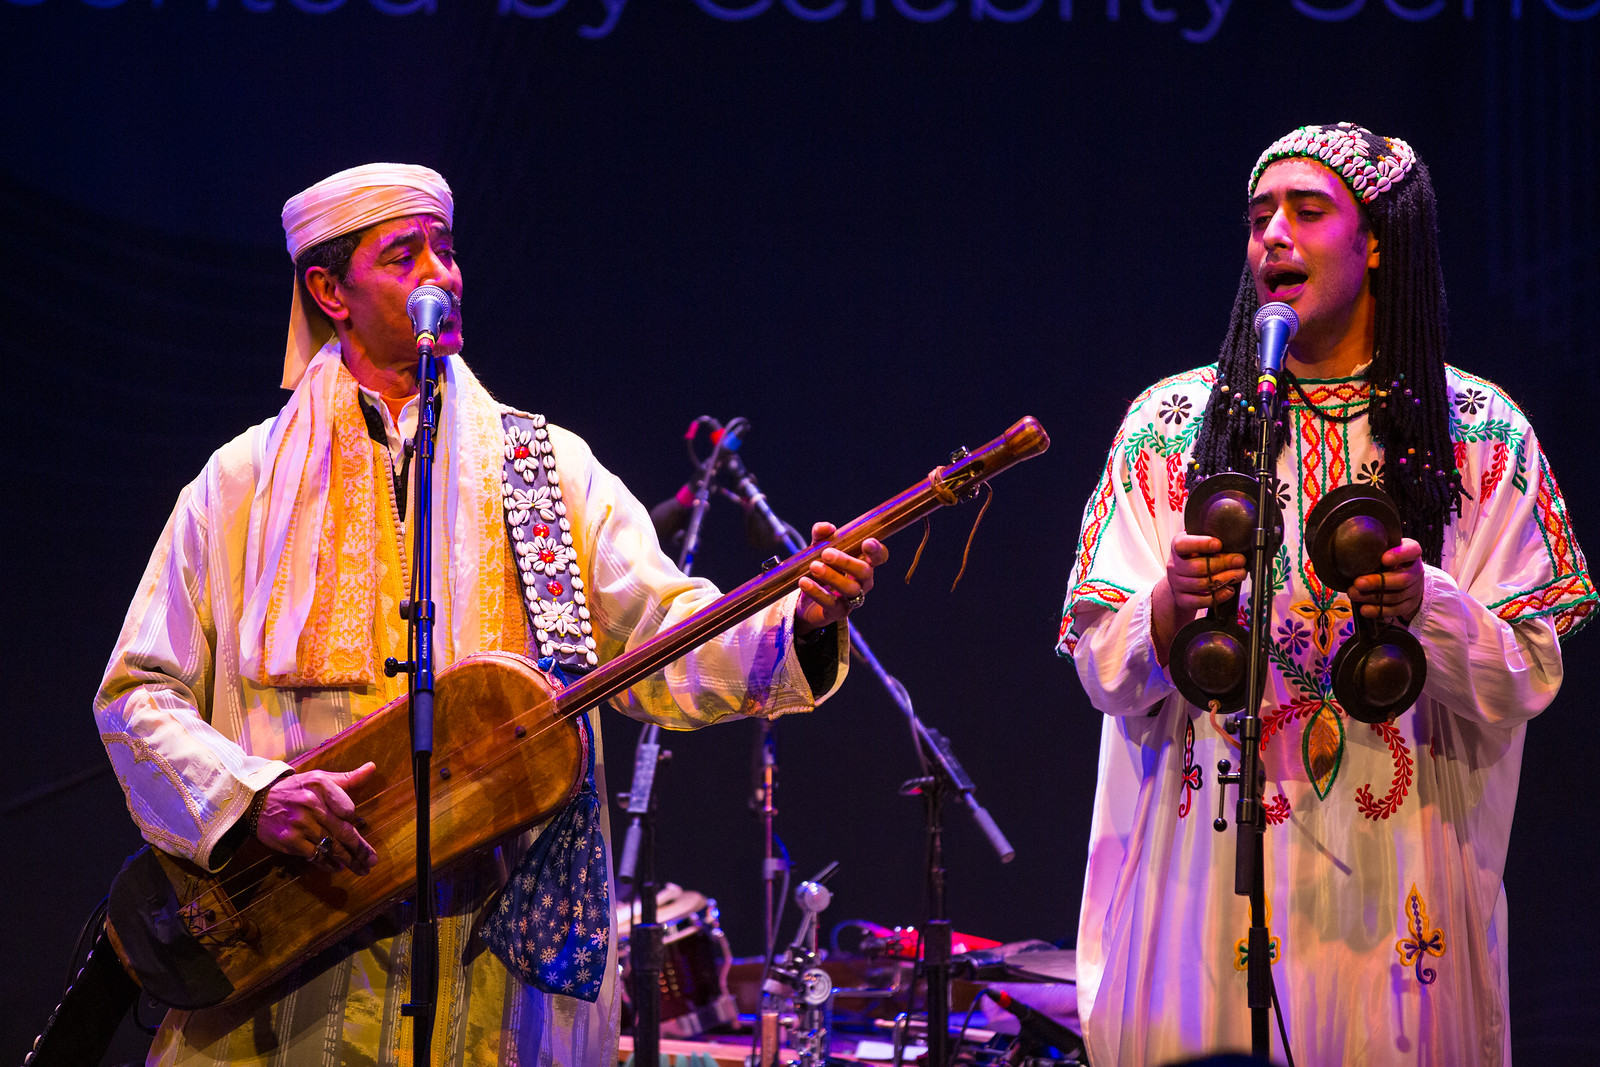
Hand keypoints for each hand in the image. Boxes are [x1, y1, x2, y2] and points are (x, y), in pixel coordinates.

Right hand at [255, 762, 378, 875]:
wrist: (257, 801)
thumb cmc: (295, 790)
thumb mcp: (319, 778)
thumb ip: (347, 778)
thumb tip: (372, 767)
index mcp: (320, 786)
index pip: (348, 809)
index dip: (354, 819)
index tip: (360, 826)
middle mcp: (311, 804)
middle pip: (343, 831)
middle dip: (360, 849)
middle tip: (372, 861)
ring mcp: (300, 824)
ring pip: (331, 846)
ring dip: (348, 860)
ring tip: (362, 869)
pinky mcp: (290, 840)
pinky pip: (315, 855)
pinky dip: (328, 863)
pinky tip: (338, 868)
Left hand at [794, 522, 888, 633]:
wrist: (807, 600)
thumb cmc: (821, 568)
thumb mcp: (819, 549)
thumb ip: (822, 536)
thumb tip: (826, 528)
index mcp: (864, 562)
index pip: (879, 556)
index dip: (877, 550)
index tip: (867, 543)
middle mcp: (863, 581)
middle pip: (865, 571)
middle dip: (846, 561)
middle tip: (826, 553)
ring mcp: (853, 598)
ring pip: (850, 588)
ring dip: (831, 576)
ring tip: (813, 566)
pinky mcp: (838, 612)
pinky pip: (832, 604)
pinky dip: (817, 592)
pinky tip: (804, 582)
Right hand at [1151, 533, 1246, 662]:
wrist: (1178, 584)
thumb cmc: (1196, 561)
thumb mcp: (1199, 547)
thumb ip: (1210, 543)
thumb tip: (1237, 538)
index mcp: (1177, 546)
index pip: (1183, 543)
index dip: (1200, 544)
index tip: (1218, 544)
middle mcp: (1173, 565)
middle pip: (1196, 568)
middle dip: (1222, 565)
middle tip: (1241, 561)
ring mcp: (1176, 584)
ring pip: (1200, 584)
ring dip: (1223, 580)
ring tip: (1240, 574)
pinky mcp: (1182, 600)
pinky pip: (1199, 600)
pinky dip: (1217, 596)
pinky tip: (1230, 591)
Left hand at [1349, 538, 1423, 622]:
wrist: (1406, 579)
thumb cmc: (1389, 560)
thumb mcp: (1386, 548)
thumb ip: (1376, 549)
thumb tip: (1351, 550)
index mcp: (1412, 552)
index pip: (1412, 551)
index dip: (1399, 555)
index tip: (1384, 559)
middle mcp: (1416, 571)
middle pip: (1402, 579)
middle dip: (1378, 582)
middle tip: (1358, 582)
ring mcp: (1414, 590)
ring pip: (1396, 596)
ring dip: (1372, 597)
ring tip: (1353, 594)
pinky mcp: (1409, 605)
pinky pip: (1395, 610)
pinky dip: (1378, 610)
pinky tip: (1364, 609)